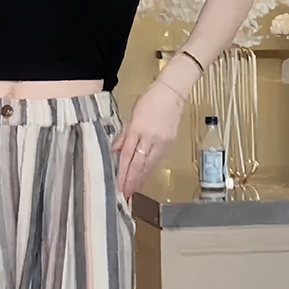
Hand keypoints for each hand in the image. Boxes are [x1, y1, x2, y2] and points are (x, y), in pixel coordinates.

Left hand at [111, 80, 185, 200]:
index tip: (120, 187)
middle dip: (132, 182)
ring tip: (134, 191)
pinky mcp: (170, 142)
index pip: (128, 156)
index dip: (123, 174)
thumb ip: (124, 135)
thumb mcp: (132, 115)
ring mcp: (162, 141)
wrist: (172, 92)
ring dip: (141, 179)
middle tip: (126, 196)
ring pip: (150, 165)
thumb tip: (116, 150)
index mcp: (137, 130)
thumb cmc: (150, 100)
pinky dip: (150, 170)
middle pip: (139, 164)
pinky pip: (157, 160)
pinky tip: (145, 177)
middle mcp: (150, 138)